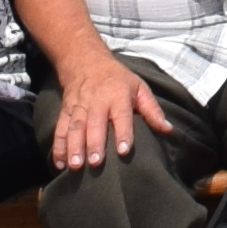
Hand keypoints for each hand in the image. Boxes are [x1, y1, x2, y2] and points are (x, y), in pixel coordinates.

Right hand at [50, 56, 151, 173]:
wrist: (85, 61)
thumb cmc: (118, 80)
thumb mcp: (139, 87)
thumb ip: (152, 110)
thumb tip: (168, 130)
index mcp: (117, 96)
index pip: (121, 115)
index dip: (123, 132)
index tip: (123, 150)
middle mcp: (96, 102)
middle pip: (94, 124)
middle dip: (94, 143)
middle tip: (96, 163)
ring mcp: (78, 107)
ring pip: (75, 128)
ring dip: (74, 147)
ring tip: (76, 166)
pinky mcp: (65, 112)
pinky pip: (60, 129)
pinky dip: (58, 147)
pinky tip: (58, 164)